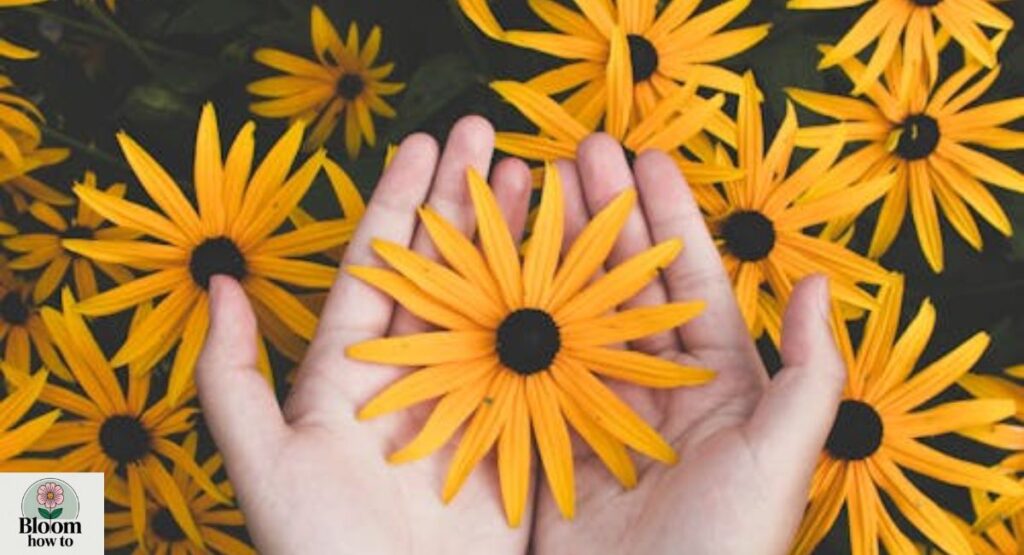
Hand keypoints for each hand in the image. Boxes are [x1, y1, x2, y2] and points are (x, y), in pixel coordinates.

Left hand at [195, 116, 535, 553]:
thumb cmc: (320, 551)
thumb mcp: (261, 463)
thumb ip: (228, 377)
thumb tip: (218, 284)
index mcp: (350, 371)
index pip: (378, 267)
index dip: (399, 202)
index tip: (424, 143)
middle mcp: (412, 374)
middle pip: (442, 270)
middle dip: (464, 201)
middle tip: (491, 136)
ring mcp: (468, 399)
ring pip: (494, 301)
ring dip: (513, 239)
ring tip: (537, 179)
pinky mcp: (516, 433)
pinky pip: (539, 359)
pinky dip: (558, 310)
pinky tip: (575, 264)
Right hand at [530, 136, 845, 554]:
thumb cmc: (726, 546)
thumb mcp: (780, 459)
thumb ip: (808, 373)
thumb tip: (817, 283)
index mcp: (716, 386)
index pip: (688, 282)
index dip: (667, 218)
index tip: (642, 159)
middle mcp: (653, 390)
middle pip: (622, 285)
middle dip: (601, 217)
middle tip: (573, 154)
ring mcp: (596, 412)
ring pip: (571, 314)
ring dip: (552, 253)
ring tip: (528, 192)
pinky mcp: (548, 442)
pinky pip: (529, 367)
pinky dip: (511, 317)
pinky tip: (494, 270)